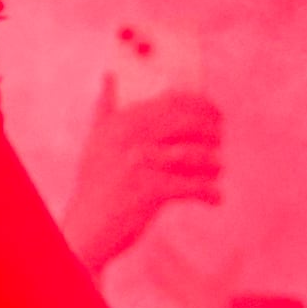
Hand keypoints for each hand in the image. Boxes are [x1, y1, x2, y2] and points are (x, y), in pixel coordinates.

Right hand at [59, 82, 225, 268]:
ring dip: (213, 163)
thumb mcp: (96, 143)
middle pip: (186, 123)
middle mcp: (130, 138)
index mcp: (121, 122)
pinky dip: (209, 192)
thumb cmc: (96, 187)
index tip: (215, 110)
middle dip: (211, 129)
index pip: (170, 101)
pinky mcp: (151, 191)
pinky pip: (193, 186)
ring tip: (217, 169)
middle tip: (220, 137)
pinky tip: (215, 197)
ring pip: (194, 155)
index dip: (199, 103)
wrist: (86, 231)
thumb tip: (110, 76)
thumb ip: (105, 109)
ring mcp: (141, 163)